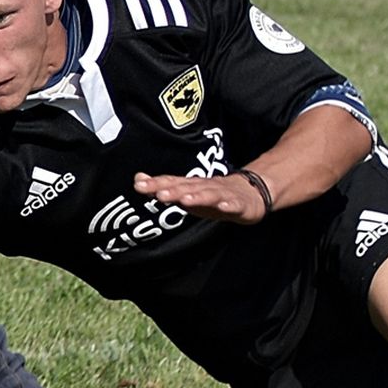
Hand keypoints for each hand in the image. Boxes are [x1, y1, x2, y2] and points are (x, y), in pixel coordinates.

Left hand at [132, 170, 269, 224]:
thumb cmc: (213, 195)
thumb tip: (137, 180)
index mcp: (192, 186)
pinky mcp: (239, 205)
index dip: (156, 184)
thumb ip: (163, 187)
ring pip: (210, 195)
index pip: (172, 183)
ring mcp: (223, 195)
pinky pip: (234, 205)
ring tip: (186, 200)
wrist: (250, 193)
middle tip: (159, 194)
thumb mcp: (186, 193)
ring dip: (198, 197)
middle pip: (188, 188)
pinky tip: (223, 207)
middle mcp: (206, 187)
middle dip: (174, 190)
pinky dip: (228, 206)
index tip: (139, 186)